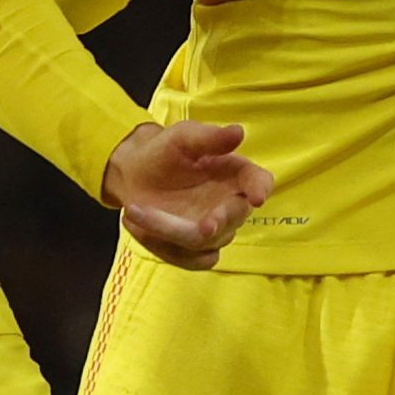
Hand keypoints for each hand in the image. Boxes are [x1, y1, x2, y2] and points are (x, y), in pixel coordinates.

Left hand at [101, 119, 274, 268]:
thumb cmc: (164, 151)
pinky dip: (164, 248)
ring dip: (170, 232)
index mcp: (235, 173)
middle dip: (217, 223)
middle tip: (203, 225)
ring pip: (206, 243)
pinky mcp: (195, 250)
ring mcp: (214, 229)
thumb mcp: (183, 137)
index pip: (258, 181)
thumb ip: (209, 138)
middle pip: (233, 219)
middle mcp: (230, 203)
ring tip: (134, 210)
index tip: (257, 197)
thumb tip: (237, 132)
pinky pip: (192, 261)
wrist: (134, 174)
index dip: (260, 189)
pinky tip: (139, 227)